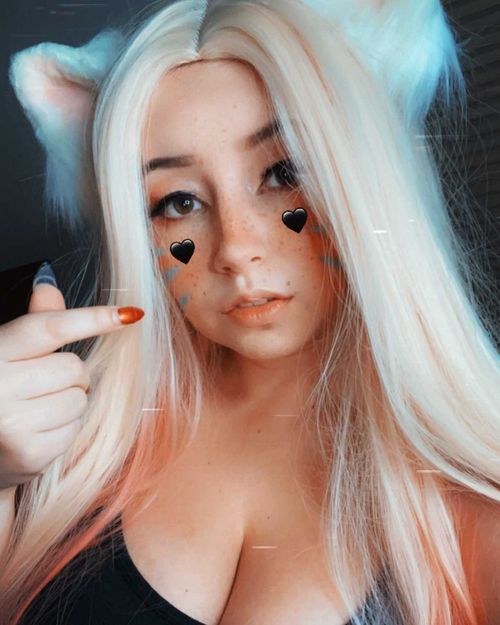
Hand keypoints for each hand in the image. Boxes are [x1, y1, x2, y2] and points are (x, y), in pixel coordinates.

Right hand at [0, 264, 143, 489]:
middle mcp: (0, 386)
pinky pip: (75, 430)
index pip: (49, 327)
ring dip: (70, 403)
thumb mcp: (5, 353)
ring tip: (40, 410)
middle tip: (45, 385)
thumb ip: (33, 324)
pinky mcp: (30, 454)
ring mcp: (13, 423)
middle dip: (71, 375)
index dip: (92, 318)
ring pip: (80, 400)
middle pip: (74, 367)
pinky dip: (65, 430)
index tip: (128, 314)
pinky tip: (39, 432)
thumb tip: (48, 287)